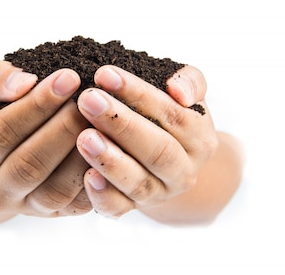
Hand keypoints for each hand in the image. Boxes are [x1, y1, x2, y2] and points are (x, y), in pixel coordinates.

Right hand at [0, 61, 92, 216]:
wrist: (2, 156)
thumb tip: (24, 82)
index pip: (2, 132)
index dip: (36, 104)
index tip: (68, 77)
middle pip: (30, 165)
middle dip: (63, 128)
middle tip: (90, 99)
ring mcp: (27, 209)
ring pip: (57, 189)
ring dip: (82, 153)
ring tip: (101, 120)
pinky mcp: (58, 215)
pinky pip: (80, 203)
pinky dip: (97, 178)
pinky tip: (111, 146)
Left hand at [75, 65, 217, 217]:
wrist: (168, 160)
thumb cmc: (166, 115)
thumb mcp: (185, 93)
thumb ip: (190, 81)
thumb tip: (178, 88)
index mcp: (200, 138)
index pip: (172, 114)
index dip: (138, 93)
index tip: (105, 74)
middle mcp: (185, 171)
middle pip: (157, 150)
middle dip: (121, 123)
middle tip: (88, 100)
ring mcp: (160, 193)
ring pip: (138, 181)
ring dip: (110, 160)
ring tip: (83, 137)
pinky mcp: (134, 209)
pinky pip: (120, 208)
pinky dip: (103, 195)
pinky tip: (87, 176)